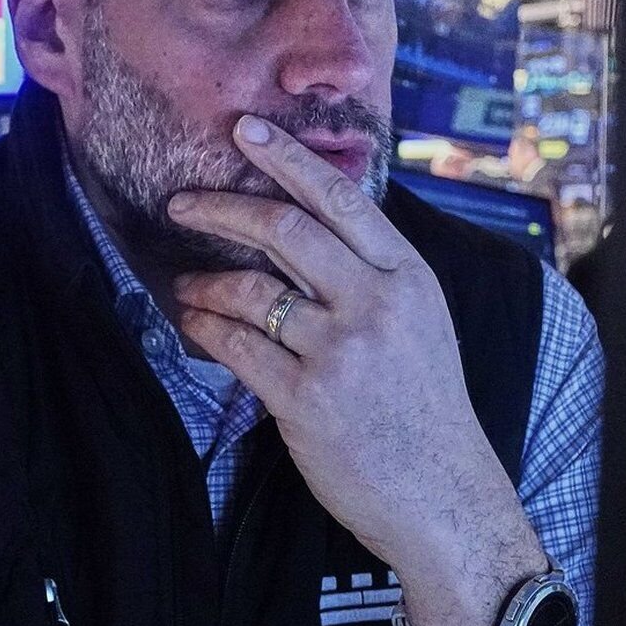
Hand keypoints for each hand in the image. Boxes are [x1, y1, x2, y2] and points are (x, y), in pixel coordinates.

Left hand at [167, 114, 545, 625]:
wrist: (443, 496)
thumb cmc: (424, 407)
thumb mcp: (420, 321)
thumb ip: (372, 271)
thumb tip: (308, 221)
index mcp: (407, 275)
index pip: (339, 198)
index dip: (286, 158)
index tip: (244, 129)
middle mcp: (377, 303)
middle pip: (285, 229)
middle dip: (222, 207)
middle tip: (182, 203)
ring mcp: (341, 351)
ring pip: (250, 288)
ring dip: (204, 281)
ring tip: (185, 286)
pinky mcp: (307, 398)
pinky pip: (236, 345)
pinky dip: (204, 328)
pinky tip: (192, 324)